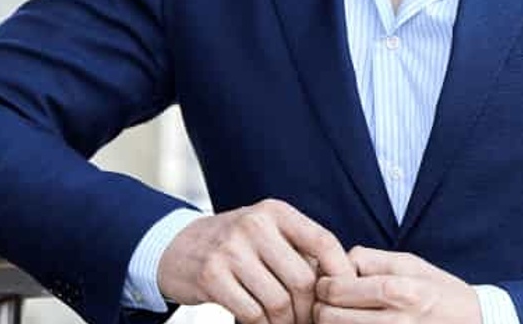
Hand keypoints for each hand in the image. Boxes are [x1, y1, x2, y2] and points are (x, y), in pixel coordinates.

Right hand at [158, 199, 354, 323]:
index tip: (345, 295)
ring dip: (286, 323)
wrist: (177, 247)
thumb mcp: (266, 232)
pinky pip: (252, 314)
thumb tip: (341, 283)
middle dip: (309, 309)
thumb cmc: (235, 244)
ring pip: (278, 302)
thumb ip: (298, 249)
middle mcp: (254, 224)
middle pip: (302, 279)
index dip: (340, 272)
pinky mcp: (212, 276)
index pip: (322, 241)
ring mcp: (231, 250)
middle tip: (309, 321)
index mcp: (275, 211)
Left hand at [314, 247, 480, 323]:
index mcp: (397, 291)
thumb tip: (336, 262)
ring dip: (331, 323)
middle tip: (328, 299)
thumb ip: (370, 259)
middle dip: (321, 306)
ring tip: (340, 313)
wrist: (472, 323)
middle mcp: (393, 322)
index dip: (323, 283)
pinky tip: (355, 323)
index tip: (328, 280)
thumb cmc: (437, 289)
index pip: (336, 289)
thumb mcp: (409, 263)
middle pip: (329, 318)